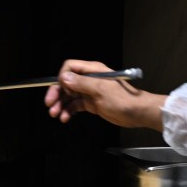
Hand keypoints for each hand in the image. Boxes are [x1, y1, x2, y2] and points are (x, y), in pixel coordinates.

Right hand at [44, 59, 165, 129]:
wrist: (137, 113)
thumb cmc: (123, 99)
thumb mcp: (100, 89)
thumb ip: (81, 83)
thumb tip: (63, 78)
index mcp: (93, 70)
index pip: (70, 67)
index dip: (62, 78)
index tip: (62, 89)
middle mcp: (89, 79)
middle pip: (66, 83)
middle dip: (57, 93)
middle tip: (49, 104)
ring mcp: (90, 92)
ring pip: (69, 96)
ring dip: (60, 104)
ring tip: (55, 114)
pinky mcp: (91, 103)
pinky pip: (75, 106)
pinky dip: (68, 111)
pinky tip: (64, 118)